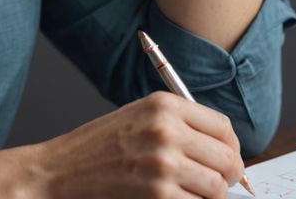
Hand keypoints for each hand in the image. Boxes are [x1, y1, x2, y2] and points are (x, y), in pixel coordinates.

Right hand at [33, 92, 243, 197]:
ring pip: (216, 188)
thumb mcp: (141, 115)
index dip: (232, 147)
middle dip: (230, 175)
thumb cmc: (101, 145)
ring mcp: (163, 165)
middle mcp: (167, 131)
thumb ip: (180, 124)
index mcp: (165, 105)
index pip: (223, 127)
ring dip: (211, 195)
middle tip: (221, 183)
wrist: (64, 170)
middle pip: (227, 158)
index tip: (229, 159)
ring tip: (196, 193)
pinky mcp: (158, 195)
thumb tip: (222, 148)